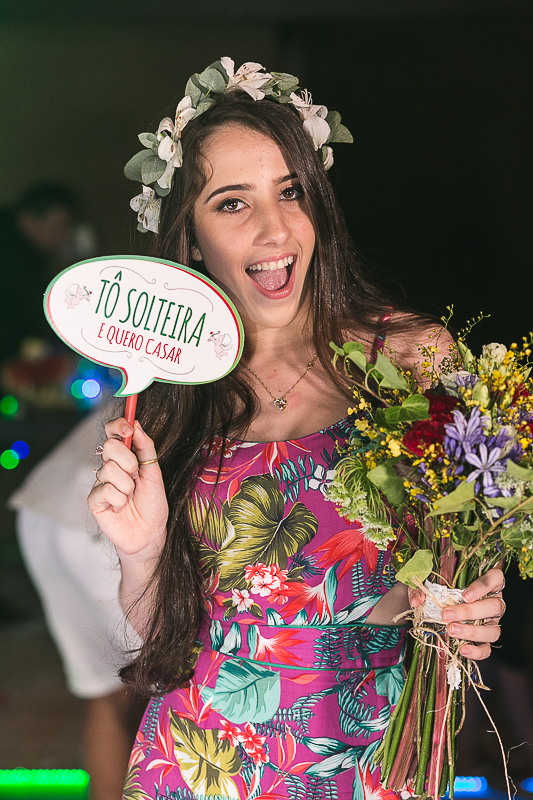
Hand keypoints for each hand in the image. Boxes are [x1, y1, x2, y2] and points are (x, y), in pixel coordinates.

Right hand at [87, 417, 168, 564]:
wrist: (150, 533)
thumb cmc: (153, 504)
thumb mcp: (154, 472)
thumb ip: (146, 447)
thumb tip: (136, 423)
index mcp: (124, 457)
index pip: (112, 431)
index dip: (118, 425)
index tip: (129, 429)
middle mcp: (110, 466)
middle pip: (109, 445)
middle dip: (129, 461)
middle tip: (136, 477)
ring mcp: (100, 482)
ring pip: (109, 469)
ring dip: (127, 486)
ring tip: (131, 497)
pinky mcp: (94, 500)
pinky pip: (105, 489)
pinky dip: (119, 500)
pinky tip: (121, 507)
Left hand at [408, 567, 504, 659]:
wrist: (442, 600)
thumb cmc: (441, 585)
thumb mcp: (429, 580)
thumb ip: (422, 588)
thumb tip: (417, 601)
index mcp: (488, 582)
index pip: (495, 578)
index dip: (482, 587)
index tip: (465, 595)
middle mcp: (494, 601)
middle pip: (495, 606)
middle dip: (470, 612)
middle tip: (447, 615)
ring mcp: (492, 621)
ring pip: (493, 629)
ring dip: (473, 632)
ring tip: (451, 631)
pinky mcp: (485, 638)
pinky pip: (487, 649)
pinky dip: (477, 652)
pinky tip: (462, 649)